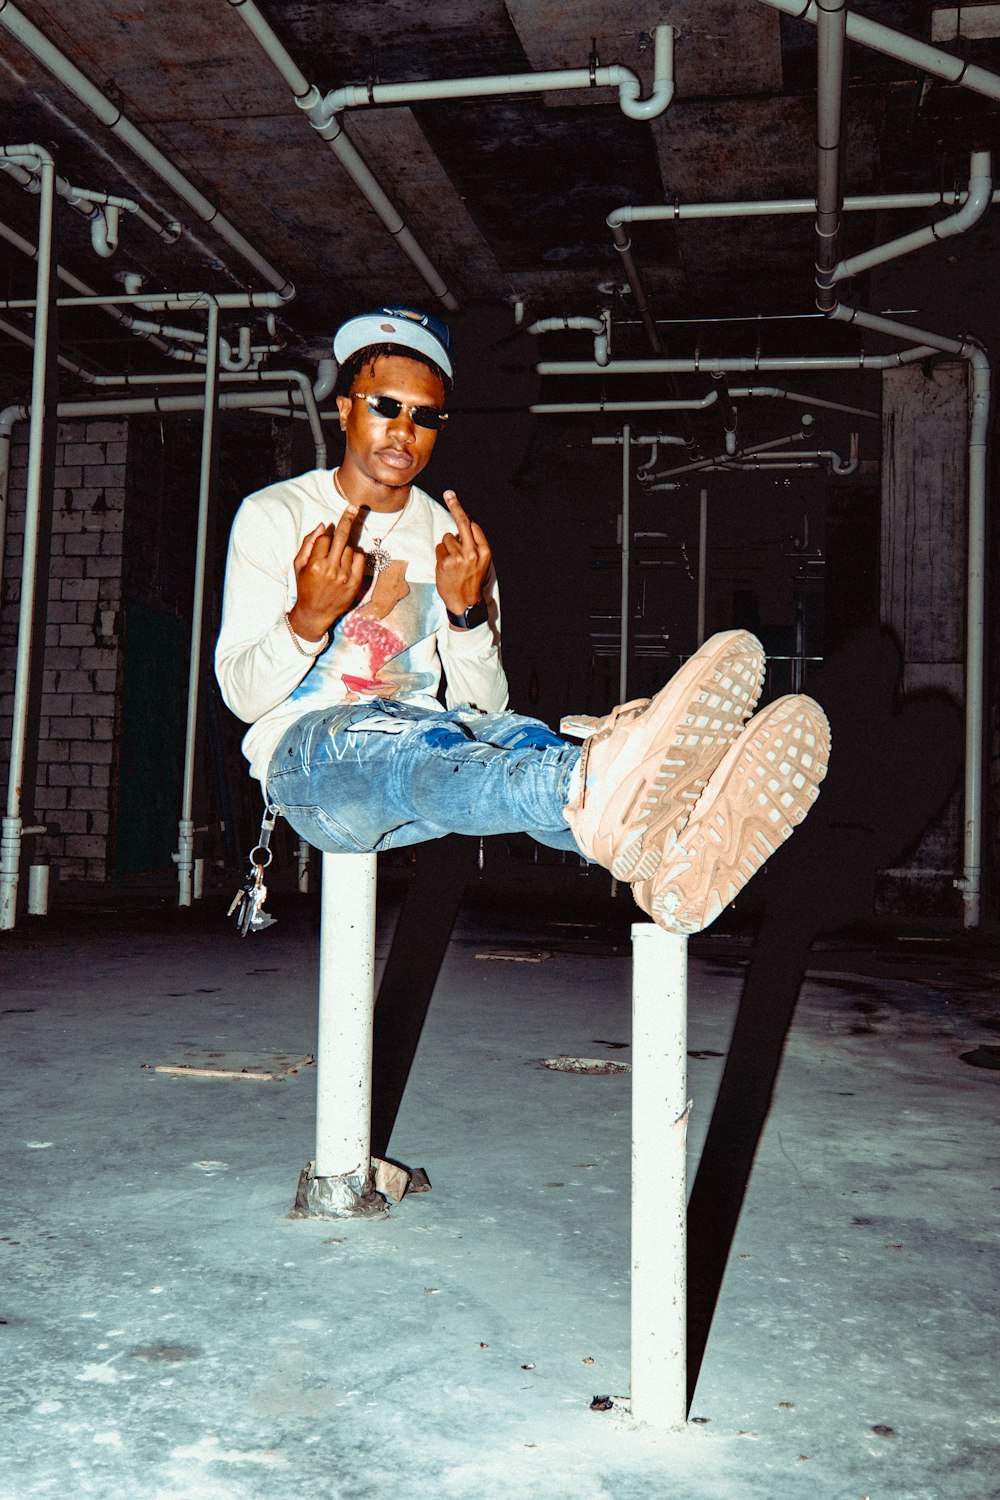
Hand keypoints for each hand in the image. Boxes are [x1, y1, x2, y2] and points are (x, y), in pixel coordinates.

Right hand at [287, 507, 365, 639]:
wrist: (315, 612)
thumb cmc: (305, 586)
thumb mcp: (299, 565)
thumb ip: (309, 543)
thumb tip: (322, 525)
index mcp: (315, 564)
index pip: (325, 538)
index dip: (324, 537)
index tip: (326, 536)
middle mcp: (331, 569)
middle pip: (341, 537)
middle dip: (347, 519)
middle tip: (354, 507)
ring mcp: (345, 576)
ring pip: (350, 548)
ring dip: (344, 549)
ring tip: (336, 562)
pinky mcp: (355, 582)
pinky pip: (359, 558)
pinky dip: (354, 556)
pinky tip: (346, 564)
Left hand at [435, 490, 491, 613]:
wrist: (464, 602)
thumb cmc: (471, 580)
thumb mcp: (481, 562)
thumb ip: (475, 544)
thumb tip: (465, 524)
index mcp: (485, 551)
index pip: (473, 525)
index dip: (464, 516)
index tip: (455, 500)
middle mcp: (473, 552)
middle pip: (462, 522)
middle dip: (455, 505)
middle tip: (448, 493)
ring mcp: (459, 557)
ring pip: (447, 537)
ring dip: (447, 546)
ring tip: (452, 562)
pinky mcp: (446, 562)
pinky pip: (440, 548)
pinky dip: (441, 554)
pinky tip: (446, 566)